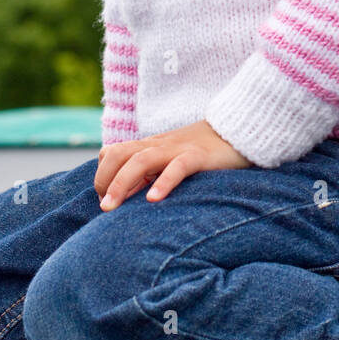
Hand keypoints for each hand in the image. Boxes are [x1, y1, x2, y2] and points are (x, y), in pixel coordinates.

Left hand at [94, 120, 251, 209]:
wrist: (236, 132)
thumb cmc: (200, 153)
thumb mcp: (169, 162)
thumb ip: (148, 175)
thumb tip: (124, 199)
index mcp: (149, 146)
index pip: (112, 153)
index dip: (102, 175)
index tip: (104, 200)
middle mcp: (158, 146)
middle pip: (118, 154)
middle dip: (104, 179)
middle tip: (104, 207)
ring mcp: (177, 150)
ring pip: (141, 160)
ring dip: (121, 183)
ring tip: (112, 207)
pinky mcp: (198, 156)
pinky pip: (177, 167)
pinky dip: (163, 182)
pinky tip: (153, 199)